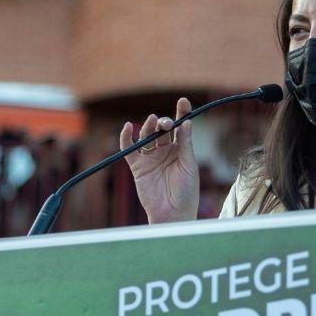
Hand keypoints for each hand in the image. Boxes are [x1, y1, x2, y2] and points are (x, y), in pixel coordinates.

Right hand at [120, 97, 198, 223]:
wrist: (173, 213)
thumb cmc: (186, 192)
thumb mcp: (189, 165)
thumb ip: (185, 144)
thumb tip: (187, 123)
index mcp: (181, 149)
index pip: (180, 127)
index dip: (182, 113)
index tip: (183, 101)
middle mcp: (165, 151)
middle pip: (162, 129)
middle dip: (164, 122)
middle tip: (166, 124)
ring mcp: (151, 158)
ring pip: (146, 136)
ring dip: (148, 126)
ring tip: (152, 121)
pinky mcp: (138, 166)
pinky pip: (129, 149)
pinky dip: (126, 138)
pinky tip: (128, 127)